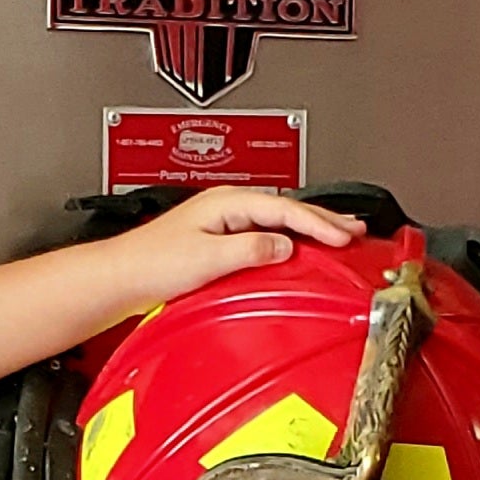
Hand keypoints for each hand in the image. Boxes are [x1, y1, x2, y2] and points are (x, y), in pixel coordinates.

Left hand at [103, 187, 363, 310]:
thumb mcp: (208, 257)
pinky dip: (291, 239)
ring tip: (341, 235)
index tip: (346, 235)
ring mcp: (224, 221)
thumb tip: (285, 247)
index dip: (319, 223)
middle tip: (358, 230)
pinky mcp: (220, 240)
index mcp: (227, 202)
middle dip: (325, 219)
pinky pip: (266, 234)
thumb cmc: (152, 263)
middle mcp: (227, 205)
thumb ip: (250, 249)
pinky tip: (302, 249)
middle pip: (287, 208)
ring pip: (279, 220)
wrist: (121, 277)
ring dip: (311, 228)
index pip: (285, 209)